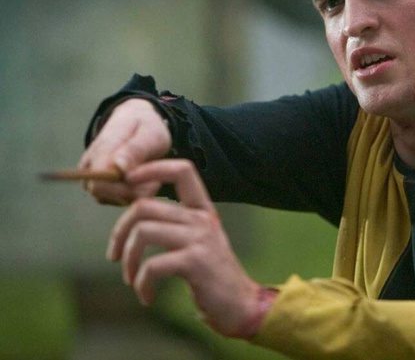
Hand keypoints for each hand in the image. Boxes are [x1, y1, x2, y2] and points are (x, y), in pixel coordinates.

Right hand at [79, 98, 171, 204]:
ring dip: (137, 191)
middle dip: (133, 189)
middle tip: (154, 173)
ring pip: (114, 200)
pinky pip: (120, 201)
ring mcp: (94, 180)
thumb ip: (134, 149)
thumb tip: (117, 167)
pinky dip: (137, 194)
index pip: (98, 183)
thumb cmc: (146, 128)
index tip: (147, 172)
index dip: (125, 186)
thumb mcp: (149, 133)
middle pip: (105, 195)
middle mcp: (90, 169)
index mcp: (99, 151)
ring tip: (150, 172)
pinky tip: (146, 179)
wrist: (139, 123)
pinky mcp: (103, 190)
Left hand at [107, 159, 268, 337]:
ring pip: (143, 231)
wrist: (241, 305)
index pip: (182, 170)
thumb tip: (135, 213)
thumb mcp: (198, 241)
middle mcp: (202, 219)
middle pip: (145, 205)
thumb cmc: (212, 275)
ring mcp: (200, 239)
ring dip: (128, 258)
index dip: (151, 169)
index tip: (128, 182)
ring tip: (130, 277)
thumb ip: (175, 224)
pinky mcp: (195, 262)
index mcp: (202, 210)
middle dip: (119, 230)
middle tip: (115, 254)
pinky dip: (142, 283)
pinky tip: (146, 296)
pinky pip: (152, 265)